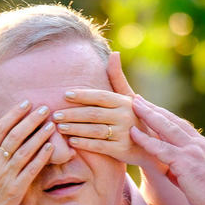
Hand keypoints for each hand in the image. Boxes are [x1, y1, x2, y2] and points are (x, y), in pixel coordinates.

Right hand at [0, 101, 54, 204]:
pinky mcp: (16, 189)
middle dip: (30, 120)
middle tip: (44, 108)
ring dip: (39, 136)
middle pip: (14, 137)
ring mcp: (6, 177)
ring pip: (24, 151)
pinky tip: (51, 146)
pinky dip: (41, 157)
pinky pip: (31, 170)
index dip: (14, 114)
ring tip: (51, 124)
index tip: (26, 103)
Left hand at [56, 52, 154, 168]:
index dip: (82, 95)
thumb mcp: (128, 97)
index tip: (65, 95)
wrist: (148, 145)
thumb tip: (114, 53)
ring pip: (94, 130)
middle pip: (93, 113)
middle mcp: (124, 116)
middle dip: (72, 114)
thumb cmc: (132, 117)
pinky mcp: (121, 150)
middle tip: (55, 115)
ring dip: (75, 128)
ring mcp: (124, 134)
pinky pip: (99, 146)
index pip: (100, 96)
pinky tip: (72, 141)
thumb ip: (117, 77)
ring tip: (59, 127)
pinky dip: (84, 143)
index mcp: (124, 102)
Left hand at [130, 96, 204, 204]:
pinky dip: (146, 139)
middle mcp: (199, 144)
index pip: (181, 126)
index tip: (152, 108)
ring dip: (148, 115)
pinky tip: (133, 132)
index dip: (165, 116)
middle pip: (172, 121)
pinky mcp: (186, 162)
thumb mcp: (197, 179)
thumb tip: (169, 171)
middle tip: (138, 98)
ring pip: (166, 128)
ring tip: (133, 104)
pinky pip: (161, 148)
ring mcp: (193, 151)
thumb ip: (182, 171)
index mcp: (203, 147)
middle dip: (154, 108)